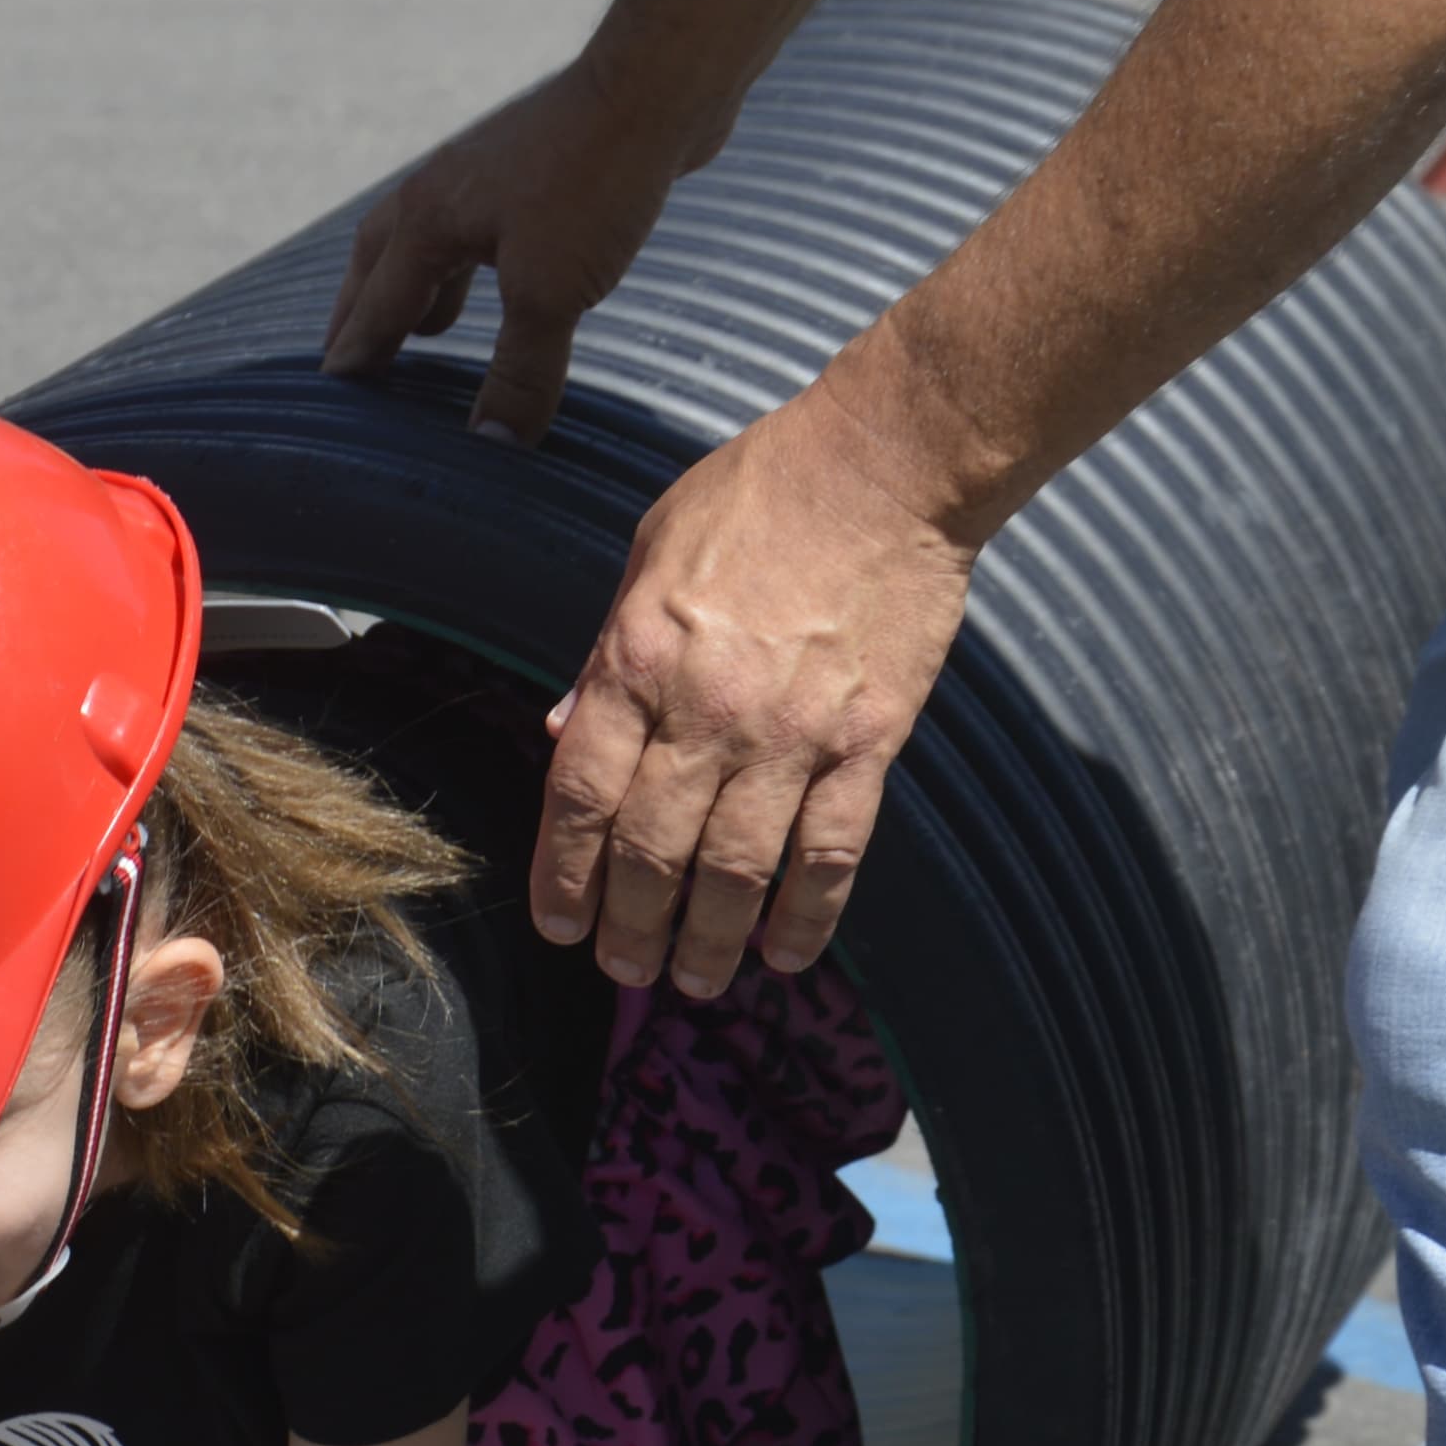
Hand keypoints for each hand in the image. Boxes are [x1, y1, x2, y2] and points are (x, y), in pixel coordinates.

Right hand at [322, 57, 702, 444]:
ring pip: (432, 237)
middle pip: (381, 259)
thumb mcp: (551, 291)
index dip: (356, 354)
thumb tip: (492, 448)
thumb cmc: (595, 180)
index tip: (330, 391)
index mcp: (426, 218)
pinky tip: (508, 274)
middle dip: (365, 313)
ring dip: (420, 285)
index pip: (375, 305)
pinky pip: (483, 225)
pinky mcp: (537, 165)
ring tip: (429, 329)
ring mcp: (487, 171)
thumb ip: (519, 370)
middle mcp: (441, 189)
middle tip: (354, 360)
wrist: (659, 85)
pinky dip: (474, 262)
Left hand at [538, 367, 982, 996]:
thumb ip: (604, 653)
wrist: (886, 465)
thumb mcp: (650, 554)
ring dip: (708, 940)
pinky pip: (832, 851)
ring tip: (692, 980)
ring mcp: (793, 732)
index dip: (564, 874)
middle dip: (629, 926)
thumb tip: (564, 737)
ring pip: (738, 871)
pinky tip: (786, 954)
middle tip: (622, 970)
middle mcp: (709, 709)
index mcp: (640, 658)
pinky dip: (807, 915)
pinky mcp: (869, 741)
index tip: (559, 923)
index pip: (582, 795)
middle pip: (652, 850)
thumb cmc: (759, 492)